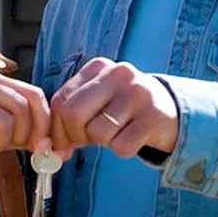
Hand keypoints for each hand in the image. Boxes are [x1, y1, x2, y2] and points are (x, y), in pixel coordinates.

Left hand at [49, 58, 178, 159]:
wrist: (169, 109)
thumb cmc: (122, 108)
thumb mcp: (98, 101)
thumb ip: (70, 118)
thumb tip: (48, 149)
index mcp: (98, 66)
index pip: (61, 101)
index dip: (57, 129)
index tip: (63, 144)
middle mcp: (118, 74)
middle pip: (74, 115)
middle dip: (75, 136)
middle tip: (87, 142)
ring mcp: (138, 94)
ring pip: (98, 133)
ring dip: (103, 143)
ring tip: (117, 133)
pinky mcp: (153, 118)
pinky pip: (121, 147)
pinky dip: (123, 150)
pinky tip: (133, 137)